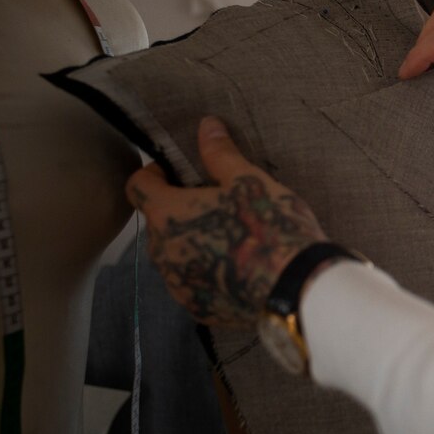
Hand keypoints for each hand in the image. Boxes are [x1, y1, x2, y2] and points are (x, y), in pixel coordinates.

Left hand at [126, 116, 327, 326]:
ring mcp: (179, 286)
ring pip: (176, 256)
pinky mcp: (199, 310)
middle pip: (159, 223)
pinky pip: (195, 285)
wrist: (295, 288)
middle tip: (217, 204)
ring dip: (192, 244)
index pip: (137, 187)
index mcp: (167, 215)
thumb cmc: (268, 225)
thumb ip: (220, 153)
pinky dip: (209, 274)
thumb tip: (206, 124)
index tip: (177, 172)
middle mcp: (162, 253)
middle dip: (179, 211)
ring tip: (231, 239)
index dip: (153, 174)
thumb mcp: (248, 180)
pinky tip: (238, 270)